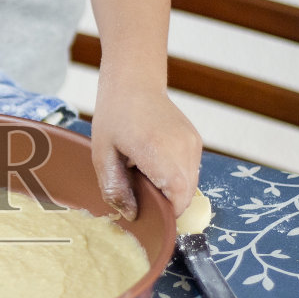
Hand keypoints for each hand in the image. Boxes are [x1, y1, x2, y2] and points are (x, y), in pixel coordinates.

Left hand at [89, 81, 201, 220]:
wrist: (134, 82)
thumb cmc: (115, 115)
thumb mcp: (102, 154)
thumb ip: (115, 188)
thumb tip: (131, 214)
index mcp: (160, 152)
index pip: (177, 201)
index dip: (164, 215)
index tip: (146, 214)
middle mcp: (183, 148)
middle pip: (185, 197)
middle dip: (165, 203)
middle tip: (139, 192)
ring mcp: (193, 144)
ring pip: (190, 186)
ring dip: (171, 189)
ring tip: (145, 173)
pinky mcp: (195, 141)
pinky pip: (190, 172)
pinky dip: (175, 176)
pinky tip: (155, 164)